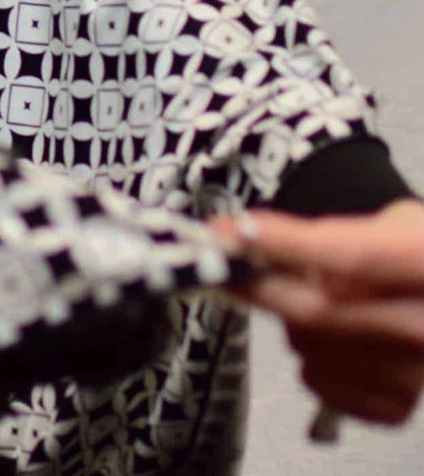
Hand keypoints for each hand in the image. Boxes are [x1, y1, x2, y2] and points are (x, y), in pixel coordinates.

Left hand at [220, 200, 423, 426]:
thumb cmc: (423, 259)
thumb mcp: (398, 224)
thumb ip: (339, 234)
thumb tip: (259, 239)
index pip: (349, 256)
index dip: (285, 244)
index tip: (234, 231)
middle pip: (318, 310)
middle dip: (257, 284)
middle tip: (223, 261)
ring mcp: (415, 371)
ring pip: (310, 347)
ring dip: (289, 321)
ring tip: (313, 299)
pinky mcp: (400, 404)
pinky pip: (322, 384)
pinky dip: (308, 359)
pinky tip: (328, 339)